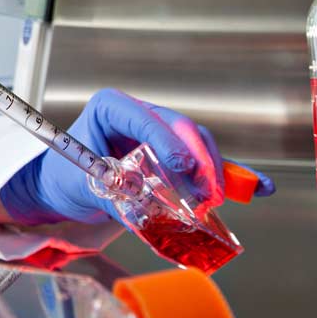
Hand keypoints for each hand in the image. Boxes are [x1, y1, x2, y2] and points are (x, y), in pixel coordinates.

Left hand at [0, 90, 273, 225]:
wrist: (58, 187)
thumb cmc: (63, 176)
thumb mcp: (80, 184)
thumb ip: (113, 195)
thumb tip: (147, 211)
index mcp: (113, 107)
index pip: (148, 120)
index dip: (170, 144)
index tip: (184, 171)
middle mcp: (141, 115)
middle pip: (182, 130)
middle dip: (198, 162)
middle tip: (206, 195)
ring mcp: (161, 134)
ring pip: (197, 145)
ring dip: (212, 173)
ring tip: (216, 200)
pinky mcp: (173, 157)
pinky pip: (204, 164)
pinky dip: (228, 176)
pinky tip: (258, 187)